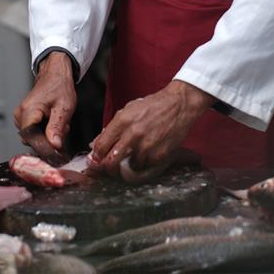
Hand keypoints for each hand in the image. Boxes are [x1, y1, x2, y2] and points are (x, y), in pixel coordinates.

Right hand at [13, 52, 75, 148]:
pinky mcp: (23, 117)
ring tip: (59, 120)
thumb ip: (57, 128)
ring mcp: (20, 116)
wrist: (55, 74)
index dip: (44, 146)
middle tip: (62, 127)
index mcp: (28, 111)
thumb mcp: (64, 107)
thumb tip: (54, 145)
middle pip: (32, 139)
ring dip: (49, 133)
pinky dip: (45, 129)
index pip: (30, 139)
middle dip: (49, 138)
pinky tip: (53, 120)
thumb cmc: (59, 86)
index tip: (56, 149)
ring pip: (34, 136)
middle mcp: (20, 114)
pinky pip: (33, 130)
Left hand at [91, 80, 213, 177]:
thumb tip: (94, 145)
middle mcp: (133, 134)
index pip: (101, 146)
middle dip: (108, 168)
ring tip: (136, 153)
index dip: (97, 157)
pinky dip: (145, 162)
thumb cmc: (153, 106)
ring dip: (130, 164)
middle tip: (111, 167)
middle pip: (111, 162)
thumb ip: (111, 128)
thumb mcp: (128, 110)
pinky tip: (149, 151)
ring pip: (129, 167)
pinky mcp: (159, 154)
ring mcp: (146, 146)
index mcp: (122, 120)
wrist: (178, 105)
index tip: (98, 160)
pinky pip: (146, 166)